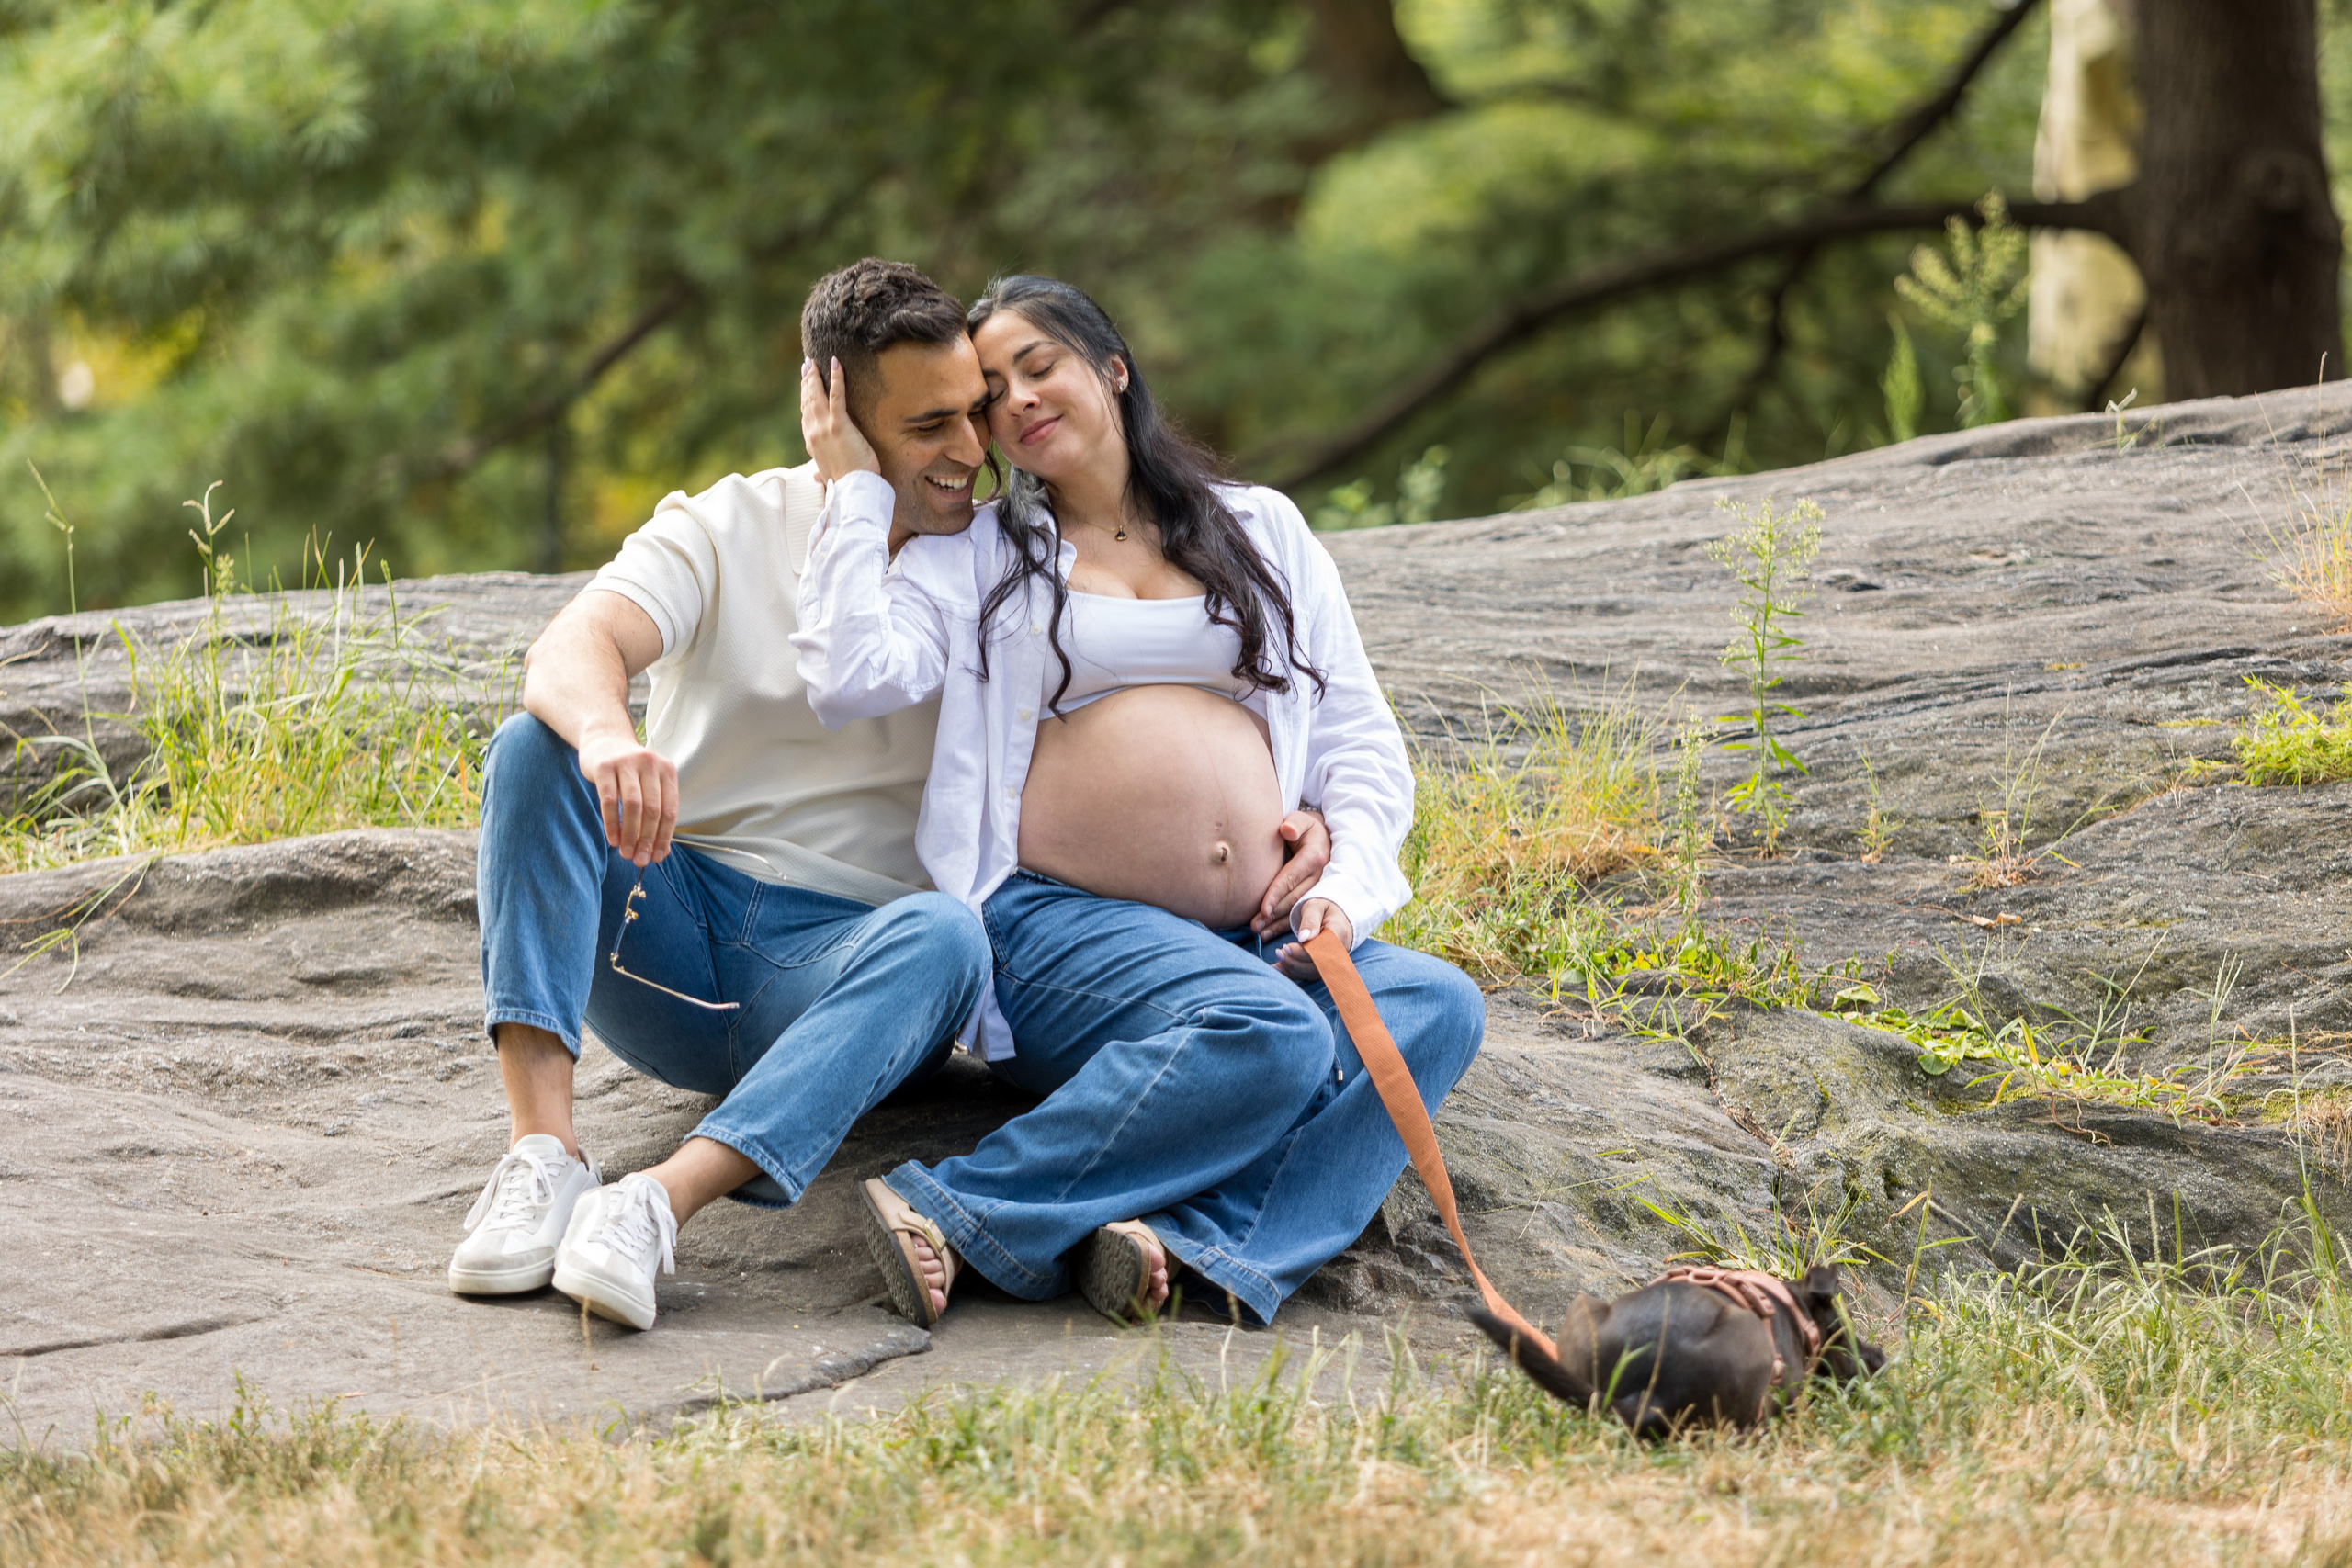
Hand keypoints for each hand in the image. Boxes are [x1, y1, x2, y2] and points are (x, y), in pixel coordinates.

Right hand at [576, 726, 677, 867]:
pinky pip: (609, 800)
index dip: (665, 837)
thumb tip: (661, 851)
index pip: (670, 810)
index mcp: (667, 770)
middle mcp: (651, 764)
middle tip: (640, 860)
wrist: (603, 739)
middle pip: (653, 810)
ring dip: (630, 834)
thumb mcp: (648, 784)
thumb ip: (657, 813)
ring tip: (626, 852)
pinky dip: (612, 823)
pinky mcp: (605, 767)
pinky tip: (613, 839)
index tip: (657, 857)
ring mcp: (627, 763)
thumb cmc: (629, 770)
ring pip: (633, 806)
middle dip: (647, 839)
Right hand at [799, 357, 880, 483]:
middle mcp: (814, 434)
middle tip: (806, 365)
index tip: (804, 385)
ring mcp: (824, 428)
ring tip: (813, 361)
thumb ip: (821, 474)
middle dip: (806, 382)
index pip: (805, 416)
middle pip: (807, 402)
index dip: (804, 398)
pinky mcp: (839, 426)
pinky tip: (836, 364)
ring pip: (817, 396)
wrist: (852, 491)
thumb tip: (815, 477)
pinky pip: (837, 397)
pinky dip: (836, 379)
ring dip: (814, 376)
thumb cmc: (845, 486)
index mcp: (812, 445)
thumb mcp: (829, 478)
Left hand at [1252, 808, 1329, 936]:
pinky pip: (1301, 912)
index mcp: (1315, 856)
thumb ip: (1294, 823)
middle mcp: (1321, 875)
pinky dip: (1286, 924)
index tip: (1263, 909)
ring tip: (1260, 932)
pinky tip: (1270, 932)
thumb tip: (1286, 829)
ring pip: (1299, 908)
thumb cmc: (1304, 828)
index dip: (1276, 893)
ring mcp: (1321, 887)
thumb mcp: (1301, 820)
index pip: (1292, 877)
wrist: (1322, 837)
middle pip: (1295, 897)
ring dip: (1279, 923)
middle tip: (1255, 925)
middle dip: (1275, 913)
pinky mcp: (1317, 895)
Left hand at [1275, 898, 1352, 982]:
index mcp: (1338, 933)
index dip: (1303, 952)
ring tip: (1278, 957)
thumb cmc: (1324, 909)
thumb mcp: (1316, 906)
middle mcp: (1339, 951)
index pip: (1322, 949)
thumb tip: (1303, 938)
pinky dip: (1292, 974)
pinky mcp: (1324, 967)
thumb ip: (1310, 920)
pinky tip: (1278, 969)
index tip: (1286, 947)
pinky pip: (1308, 975)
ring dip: (1292, 968)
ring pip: (1312, 972)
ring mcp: (1333, 961)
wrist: (1336, 917)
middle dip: (1295, 962)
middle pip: (1317, 965)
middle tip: (1279, 952)